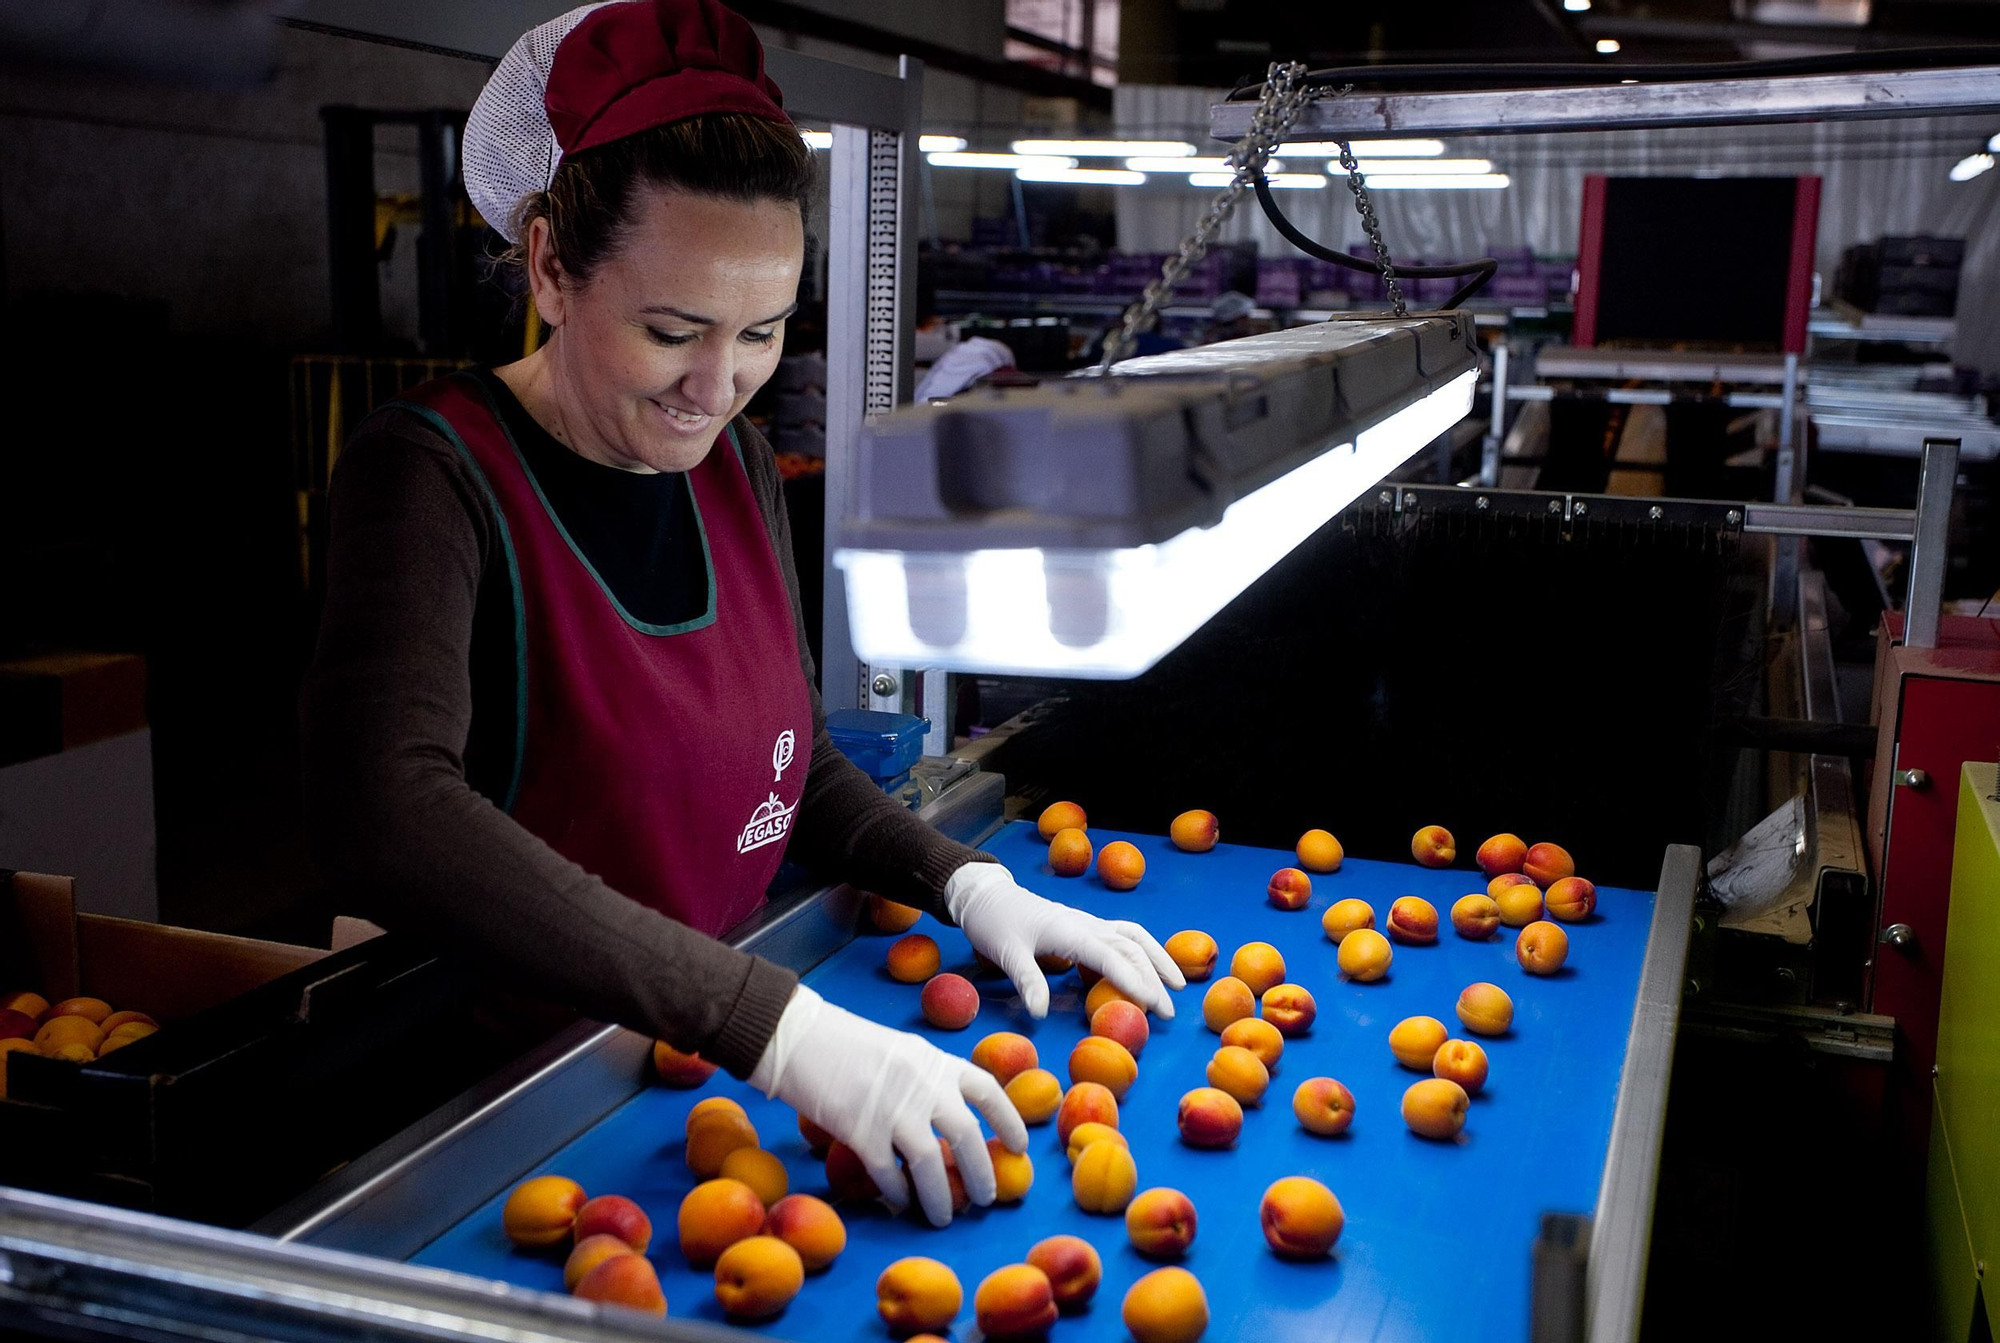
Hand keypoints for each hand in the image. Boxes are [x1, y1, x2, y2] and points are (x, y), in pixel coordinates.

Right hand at [747, 985, 1026, 1225]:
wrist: (802, 1039)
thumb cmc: (849, 1045)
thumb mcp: (904, 1051)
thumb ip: (930, 1081)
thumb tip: (951, 1126)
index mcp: (937, 1061)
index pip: (987, 1090)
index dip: (1009, 1120)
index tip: (1020, 1146)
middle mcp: (924, 1085)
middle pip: (967, 1136)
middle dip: (982, 1172)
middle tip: (987, 1198)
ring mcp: (894, 1109)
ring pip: (931, 1164)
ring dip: (942, 1197)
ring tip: (946, 1217)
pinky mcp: (862, 1132)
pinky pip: (888, 1175)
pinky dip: (898, 1194)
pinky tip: (901, 1203)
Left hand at [944, 862, 1184, 1019]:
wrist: (988, 895)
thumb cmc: (995, 923)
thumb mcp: (1007, 953)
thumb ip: (1027, 981)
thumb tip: (1040, 1015)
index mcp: (1070, 930)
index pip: (1111, 957)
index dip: (1133, 980)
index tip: (1151, 1004)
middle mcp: (1086, 924)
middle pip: (1130, 948)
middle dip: (1154, 978)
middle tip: (1169, 1012)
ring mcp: (1088, 923)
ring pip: (1133, 937)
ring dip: (1158, 959)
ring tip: (1178, 985)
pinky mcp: (1084, 926)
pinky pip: (1122, 936)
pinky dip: (1142, 951)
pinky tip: (1149, 968)